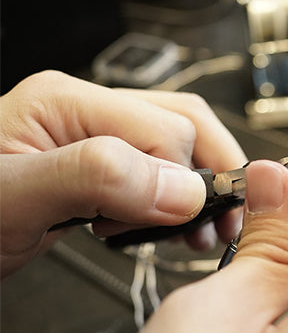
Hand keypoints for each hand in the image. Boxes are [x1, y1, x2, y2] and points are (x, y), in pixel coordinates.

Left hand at [0, 71, 246, 276]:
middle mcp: (88, 110)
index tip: (192, 223)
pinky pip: (157, 169)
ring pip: (177, 144)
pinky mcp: (99, 166)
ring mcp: (95, 136)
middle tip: (222, 225)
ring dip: (200, 186)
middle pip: (182, 124)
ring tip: (204, 230)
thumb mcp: (15, 199)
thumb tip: (182, 188)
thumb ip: (98, 178)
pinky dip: (176, 198)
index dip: (186, 177)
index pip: (164, 128)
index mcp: (67, 101)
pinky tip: (171, 224)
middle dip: (209, 175)